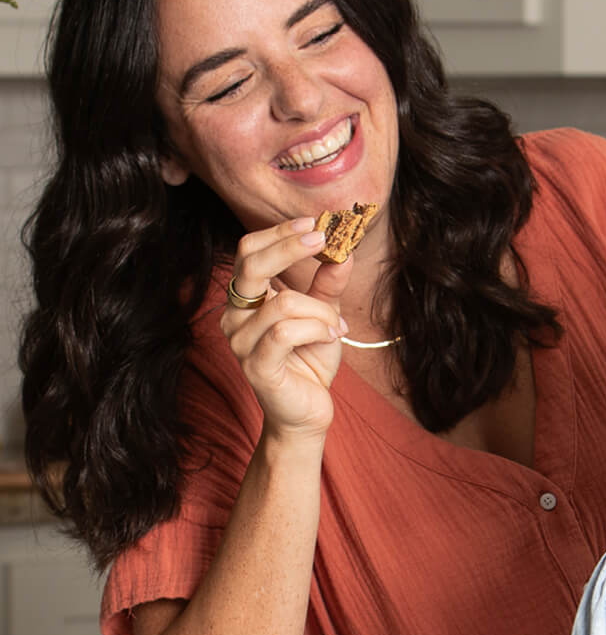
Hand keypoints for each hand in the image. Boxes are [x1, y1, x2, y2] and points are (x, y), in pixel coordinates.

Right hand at [223, 218, 351, 437]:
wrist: (307, 411)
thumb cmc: (309, 361)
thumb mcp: (324, 314)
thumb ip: (328, 284)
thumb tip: (342, 250)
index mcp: (246, 299)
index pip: (249, 250)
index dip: (280, 233)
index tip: (315, 223)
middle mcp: (234, 316)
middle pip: (251, 262)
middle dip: (290, 246)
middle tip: (323, 240)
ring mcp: (240, 341)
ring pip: (284, 303)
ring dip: (321, 311)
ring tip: (337, 327)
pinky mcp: (255, 365)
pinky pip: (286, 332)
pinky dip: (317, 329)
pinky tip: (331, 337)